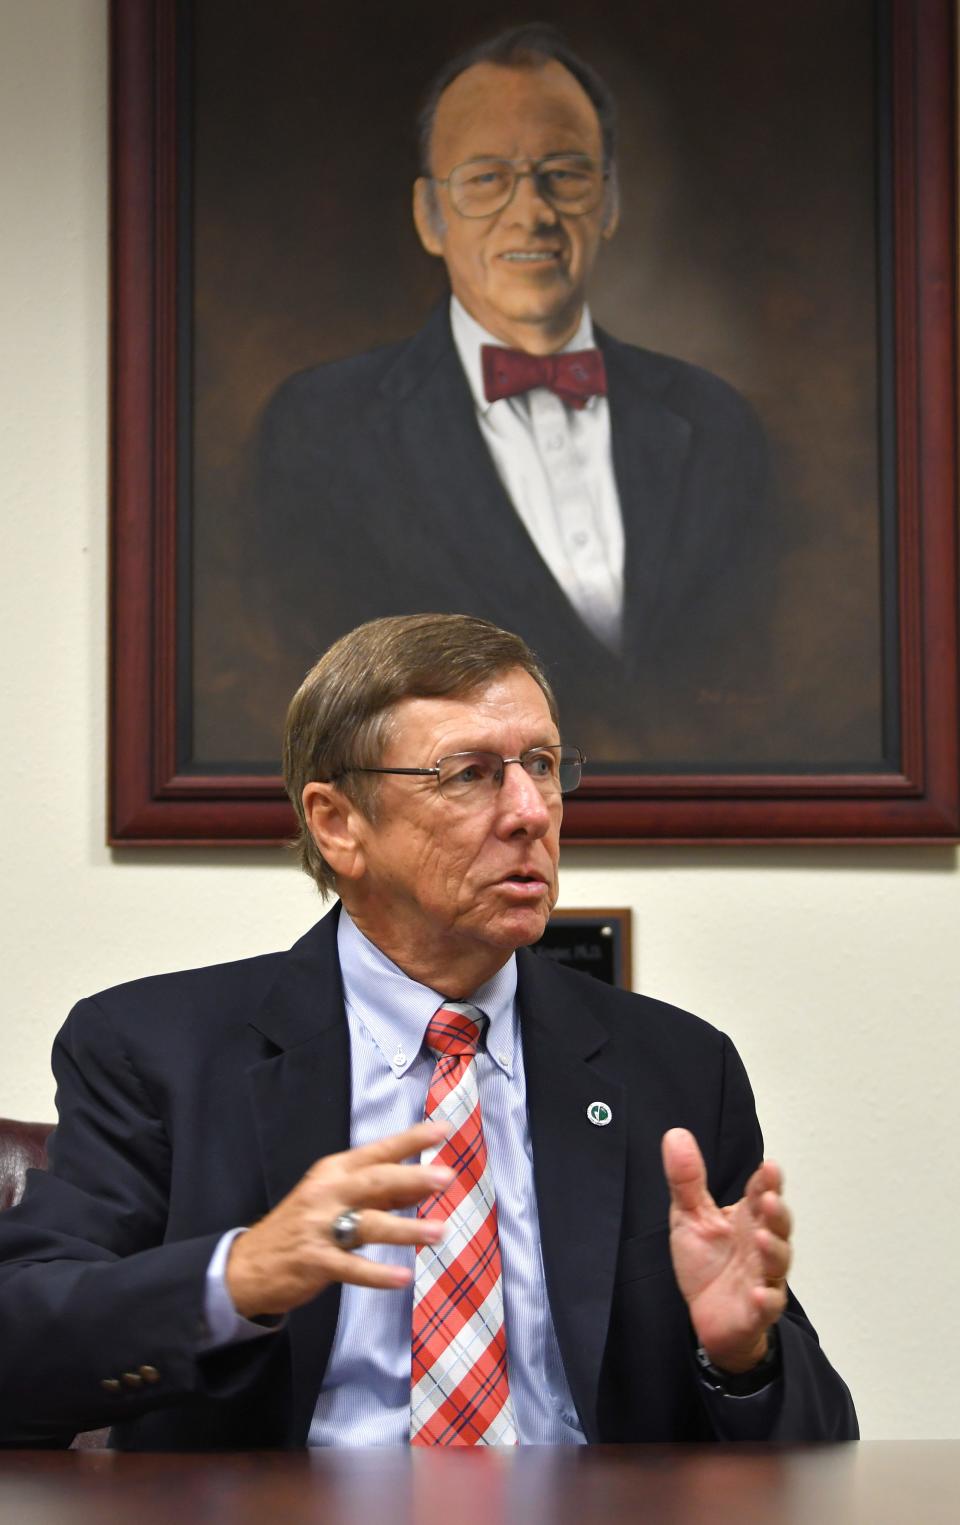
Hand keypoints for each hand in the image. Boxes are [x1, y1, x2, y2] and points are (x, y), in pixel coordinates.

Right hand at [226, 1121, 451, 1317]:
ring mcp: (319, 1227)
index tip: (443, 1130)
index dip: (411, 1139)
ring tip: (439, 1232)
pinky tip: (403, 1277)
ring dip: (405, 1229)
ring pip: (368, 1224)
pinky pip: (352, 1268)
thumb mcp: (335, 1198)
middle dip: (413, 1177)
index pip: (378, 1151)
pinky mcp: (315, 1262)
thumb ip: (380, 1192)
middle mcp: (327, 1193)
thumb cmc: (302, 1226)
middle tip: (446, 1177)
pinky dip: (378, 1274)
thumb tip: (426, 1183)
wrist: (247, 1265)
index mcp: (333, 1171)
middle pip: (375, 1180)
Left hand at [661, 1127, 791, 1372]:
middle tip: (768, 1198)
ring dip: (773, 1250)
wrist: (707, 1314)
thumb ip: (687, 1179)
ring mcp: (763, 1276)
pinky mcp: (757, 1309)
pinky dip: (765, 1299)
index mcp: (747, 1217)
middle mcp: (761, 1243)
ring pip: (778, 1261)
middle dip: (777, 1211)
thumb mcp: (689, 1216)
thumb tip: (675, 1134)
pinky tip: (757, 1293)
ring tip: (762, 1238)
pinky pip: (767, 1304)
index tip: (769, 1167)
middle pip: (778, 1224)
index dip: (768, 1181)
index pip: (761, 1193)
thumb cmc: (706, 1261)